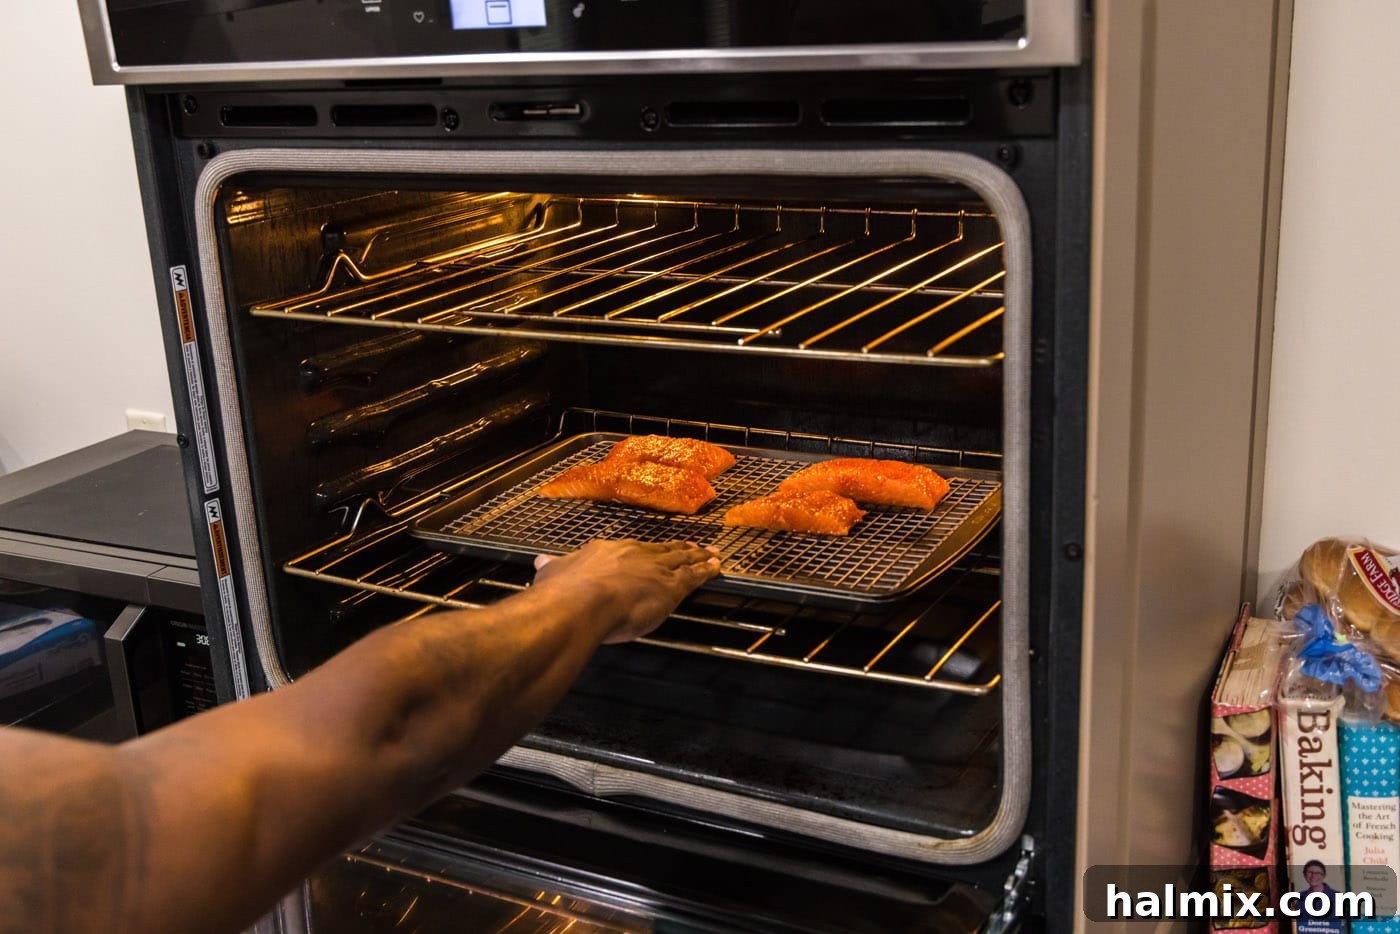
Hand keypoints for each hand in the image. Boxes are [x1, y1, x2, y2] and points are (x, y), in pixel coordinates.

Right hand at [532, 539, 720, 643]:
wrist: (581, 603)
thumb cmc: (565, 594)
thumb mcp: (552, 575)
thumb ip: (552, 569)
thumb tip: (541, 562)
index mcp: (606, 552)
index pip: (630, 550)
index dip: (642, 551)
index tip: (648, 551)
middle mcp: (633, 555)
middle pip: (660, 550)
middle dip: (677, 549)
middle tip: (691, 546)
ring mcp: (654, 569)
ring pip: (681, 559)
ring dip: (697, 556)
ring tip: (710, 553)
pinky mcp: (669, 587)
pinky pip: (693, 576)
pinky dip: (706, 571)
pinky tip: (716, 568)